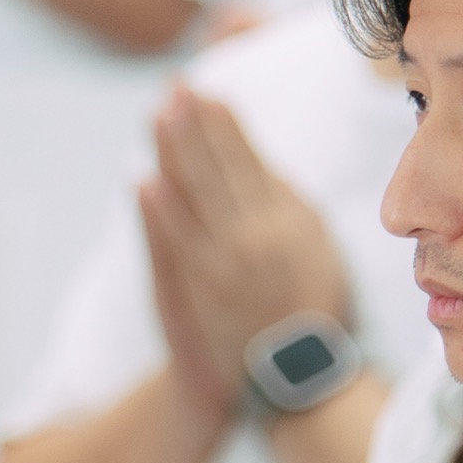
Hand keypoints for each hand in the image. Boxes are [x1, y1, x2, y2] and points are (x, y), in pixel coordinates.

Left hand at [141, 85, 351, 407]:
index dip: (227, 125)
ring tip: (156, 114)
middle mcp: (253, 236)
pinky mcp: (198, 289)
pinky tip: (142, 179)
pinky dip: (157, 210)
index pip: (249, 160)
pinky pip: (174, 241)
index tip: (210, 92)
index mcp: (286, 221)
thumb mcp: (321, 249)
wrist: (296, 376)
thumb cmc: (316, 310)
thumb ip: (294, 205)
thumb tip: (264, 164)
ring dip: (171, 152)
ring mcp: (221, 262)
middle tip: (176, 85)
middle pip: (216, 168)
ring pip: (191, 196)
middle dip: (194, 123)